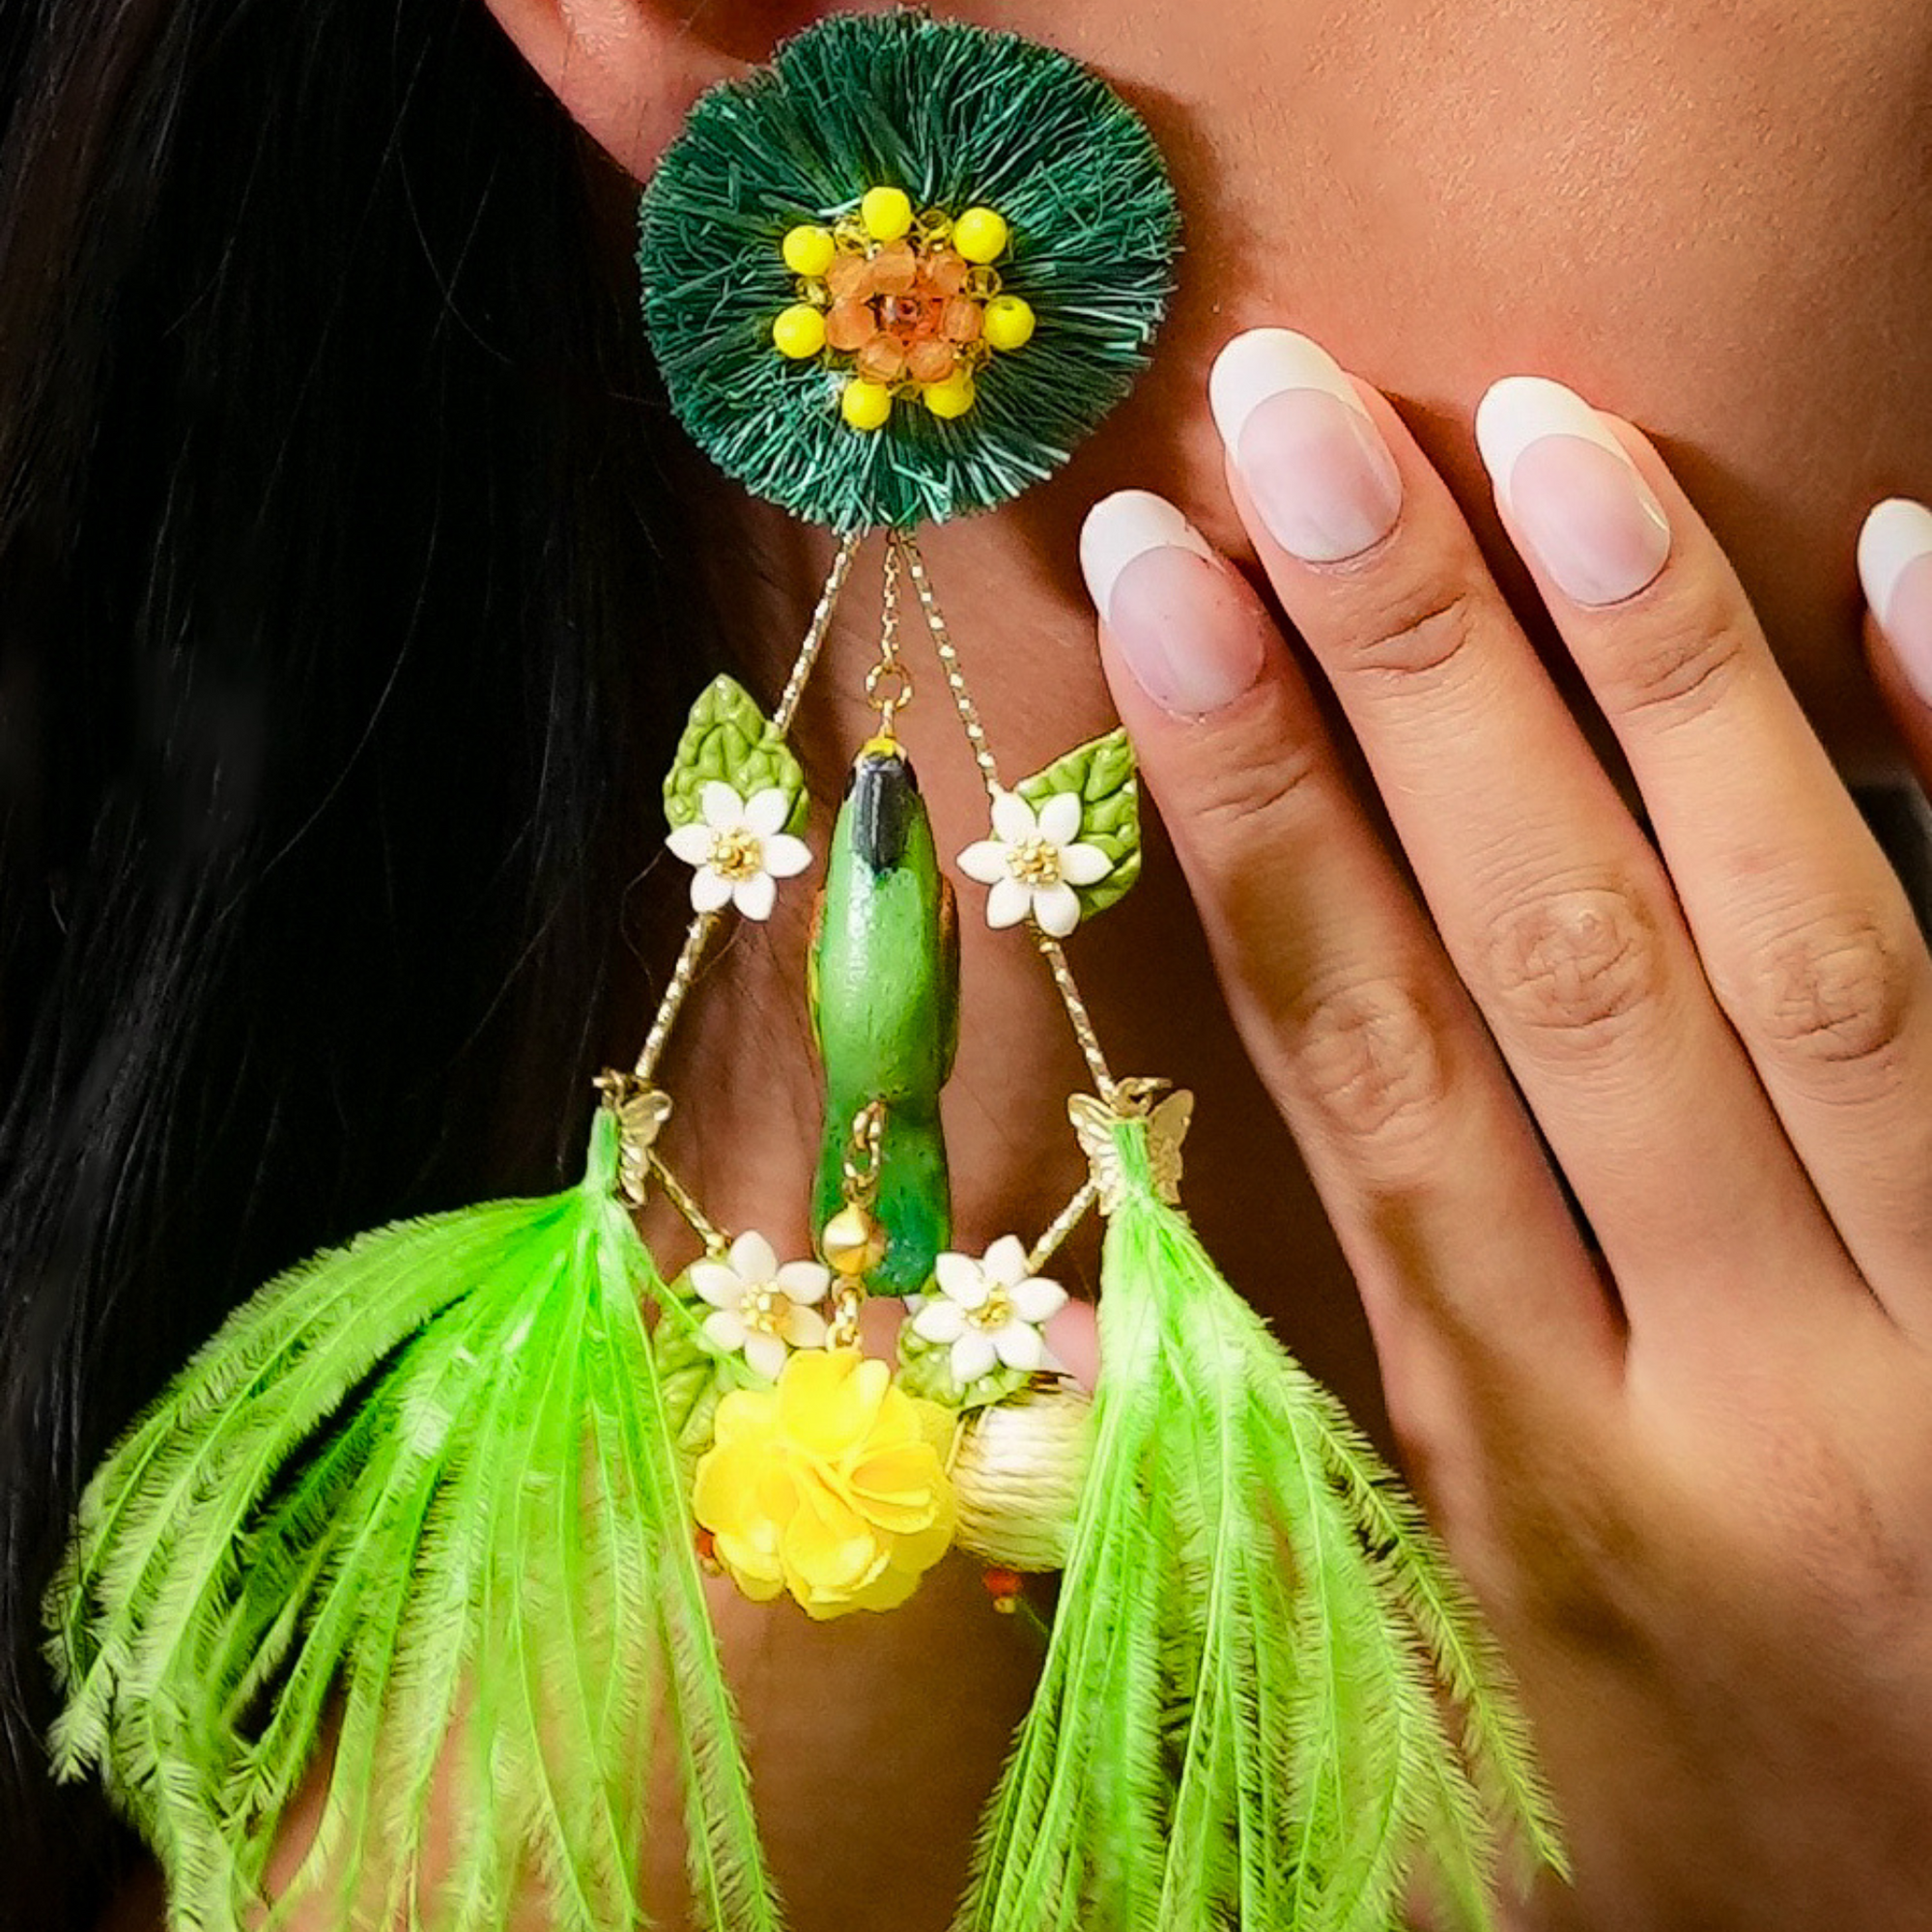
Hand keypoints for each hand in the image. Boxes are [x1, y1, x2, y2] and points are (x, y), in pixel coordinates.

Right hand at [1081, 329, 1931, 1931]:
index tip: (1160, 595)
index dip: (1249, 811)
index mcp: (1541, 1481)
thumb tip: (1015, 1365)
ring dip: (1654, 672)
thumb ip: (1260, 1537)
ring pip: (1807, 949)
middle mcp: (1755, 1383)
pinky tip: (1896, 557)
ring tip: (1526, 436)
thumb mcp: (1440, 1766)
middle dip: (1409, 672)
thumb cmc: (1708, 1868)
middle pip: (1560, 965)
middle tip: (1292, 422)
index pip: (1362, 1070)